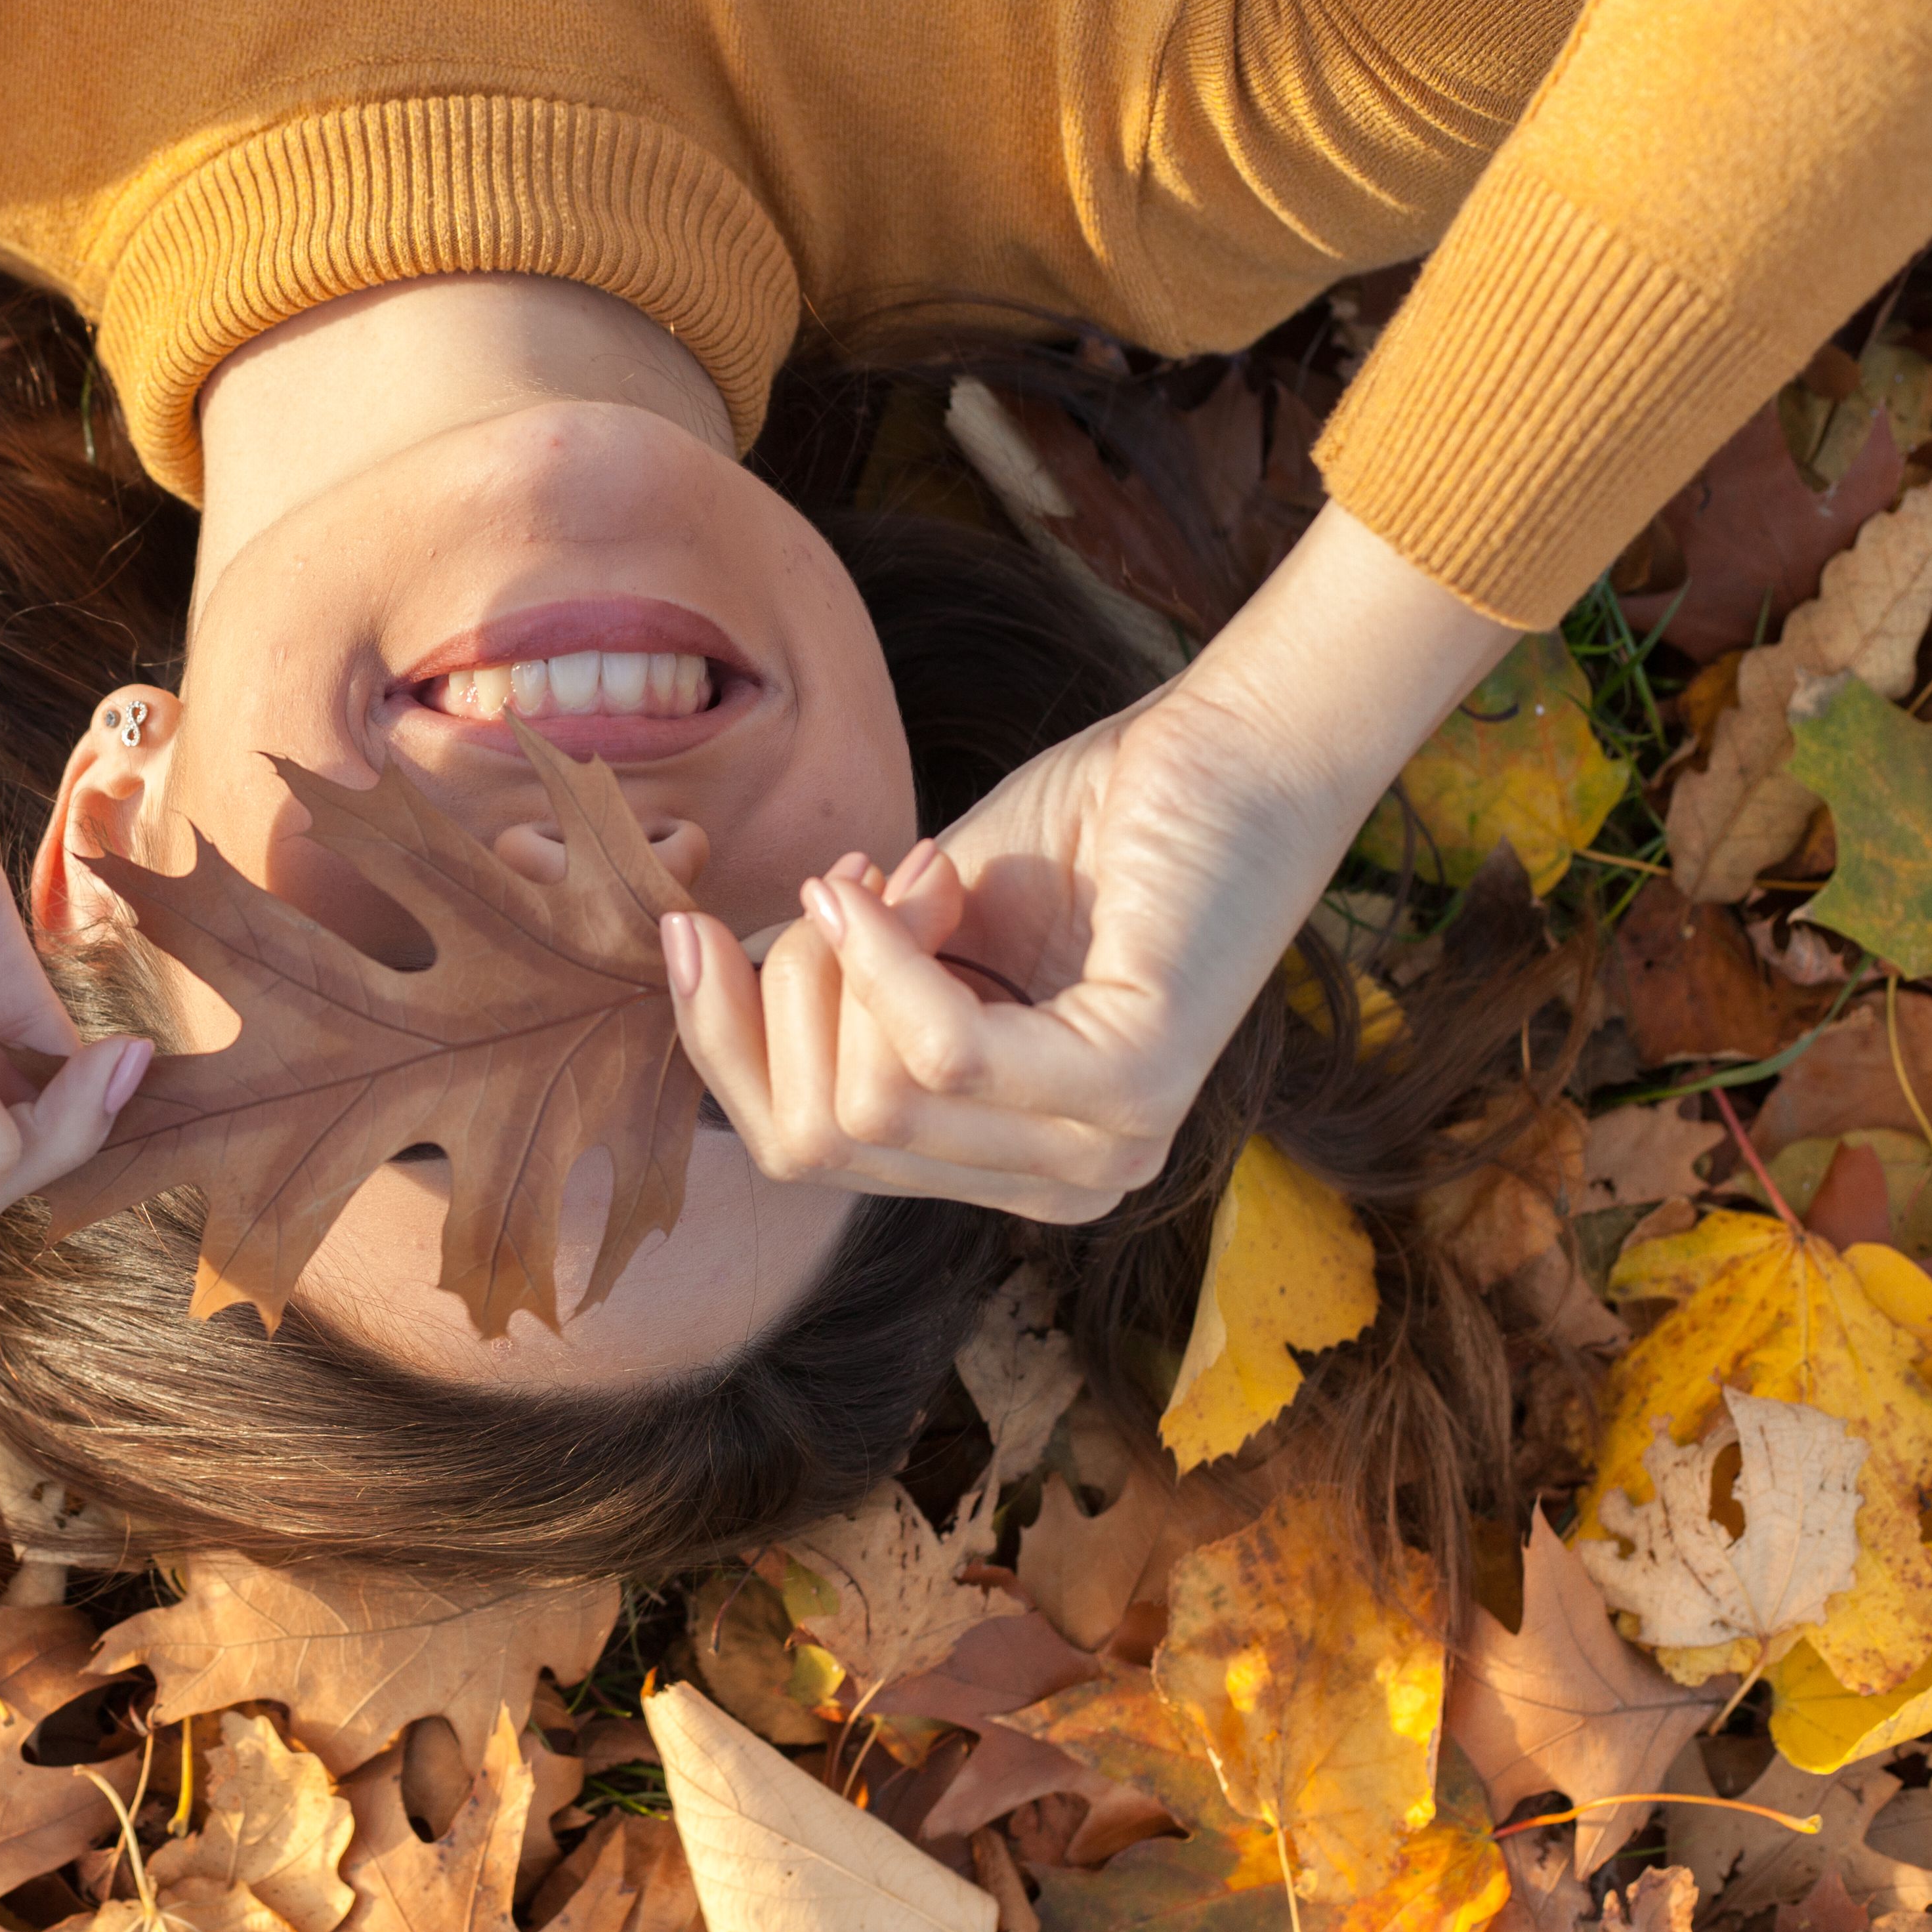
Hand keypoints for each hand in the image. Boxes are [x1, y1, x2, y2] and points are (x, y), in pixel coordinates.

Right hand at [662, 504, 1516, 1221]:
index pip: (805, 1150)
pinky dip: (889, 955)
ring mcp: (1097, 1150)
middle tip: (847, 881)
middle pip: (817, 1139)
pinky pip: (939, 1056)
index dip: (723, 1043)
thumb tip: (706, 990)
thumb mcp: (922, 926)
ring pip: (866, 1103)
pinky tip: (901, 879)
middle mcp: (1056, 1183)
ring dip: (848, 956)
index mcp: (1005, 1162)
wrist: (1237, 747)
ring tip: (905, 870)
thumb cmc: (1093, 824)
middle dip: (786, 992)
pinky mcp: (1125, 1089)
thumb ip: (838, 987)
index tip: (693, 928)